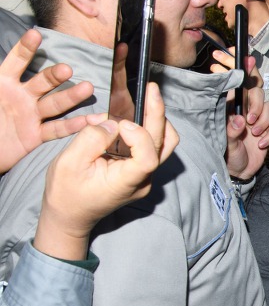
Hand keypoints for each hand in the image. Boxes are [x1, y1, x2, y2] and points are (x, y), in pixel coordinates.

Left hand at [0, 29, 95, 172]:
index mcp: (4, 82)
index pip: (17, 61)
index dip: (25, 48)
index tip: (36, 34)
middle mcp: (22, 96)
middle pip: (43, 82)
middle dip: (55, 75)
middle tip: (66, 69)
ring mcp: (32, 115)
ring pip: (55, 103)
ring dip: (71, 96)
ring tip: (87, 88)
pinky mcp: (36, 136)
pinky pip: (56, 129)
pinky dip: (72, 126)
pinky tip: (88, 120)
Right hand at [35, 84, 177, 260]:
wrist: (70, 215)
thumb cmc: (66, 192)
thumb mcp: (69, 163)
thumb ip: (92, 139)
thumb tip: (112, 122)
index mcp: (127, 181)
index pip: (149, 156)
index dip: (140, 135)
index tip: (120, 122)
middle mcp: (143, 179)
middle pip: (164, 144)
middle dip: (158, 114)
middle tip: (150, 90)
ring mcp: (145, 176)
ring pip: (165, 144)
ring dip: (157, 120)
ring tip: (144, 99)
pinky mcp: (140, 170)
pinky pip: (151, 146)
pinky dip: (145, 129)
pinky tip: (131, 115)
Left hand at [209, 49, 268, 179]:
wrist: (240, 172)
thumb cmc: (228, 156)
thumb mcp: (225, 145)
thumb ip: (230, 132)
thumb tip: (238, 120)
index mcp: (232, 108)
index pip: (238, 85)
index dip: (243, 70)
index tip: (247, 59)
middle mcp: (246, 110)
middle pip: (257, 93)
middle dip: (256, 104)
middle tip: (250, 119)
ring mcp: (258, 120)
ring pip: (268, 107)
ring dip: (264, 120)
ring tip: (254, 133)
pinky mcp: (268, 130)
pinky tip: (262, 144)